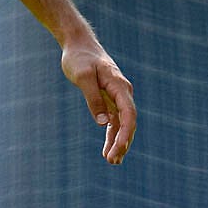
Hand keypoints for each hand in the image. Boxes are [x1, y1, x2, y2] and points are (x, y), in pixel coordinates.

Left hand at [62, 39, 136, 164]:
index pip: (128, 113)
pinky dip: (111, 136)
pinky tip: (107, 150)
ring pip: (122, 124)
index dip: (126, 133)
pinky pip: (114, 121)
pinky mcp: (108, 100)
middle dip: (122, 143)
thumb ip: (93, 99)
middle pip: (128, 122)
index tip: (119, 149)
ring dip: (118, 143)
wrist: (78, 45)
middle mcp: (122, 92)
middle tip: (112, 161)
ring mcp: (116, 97)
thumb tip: (103, 124)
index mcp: (119, 86)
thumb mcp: (83, 77)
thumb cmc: (79, 58)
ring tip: (112, 161)